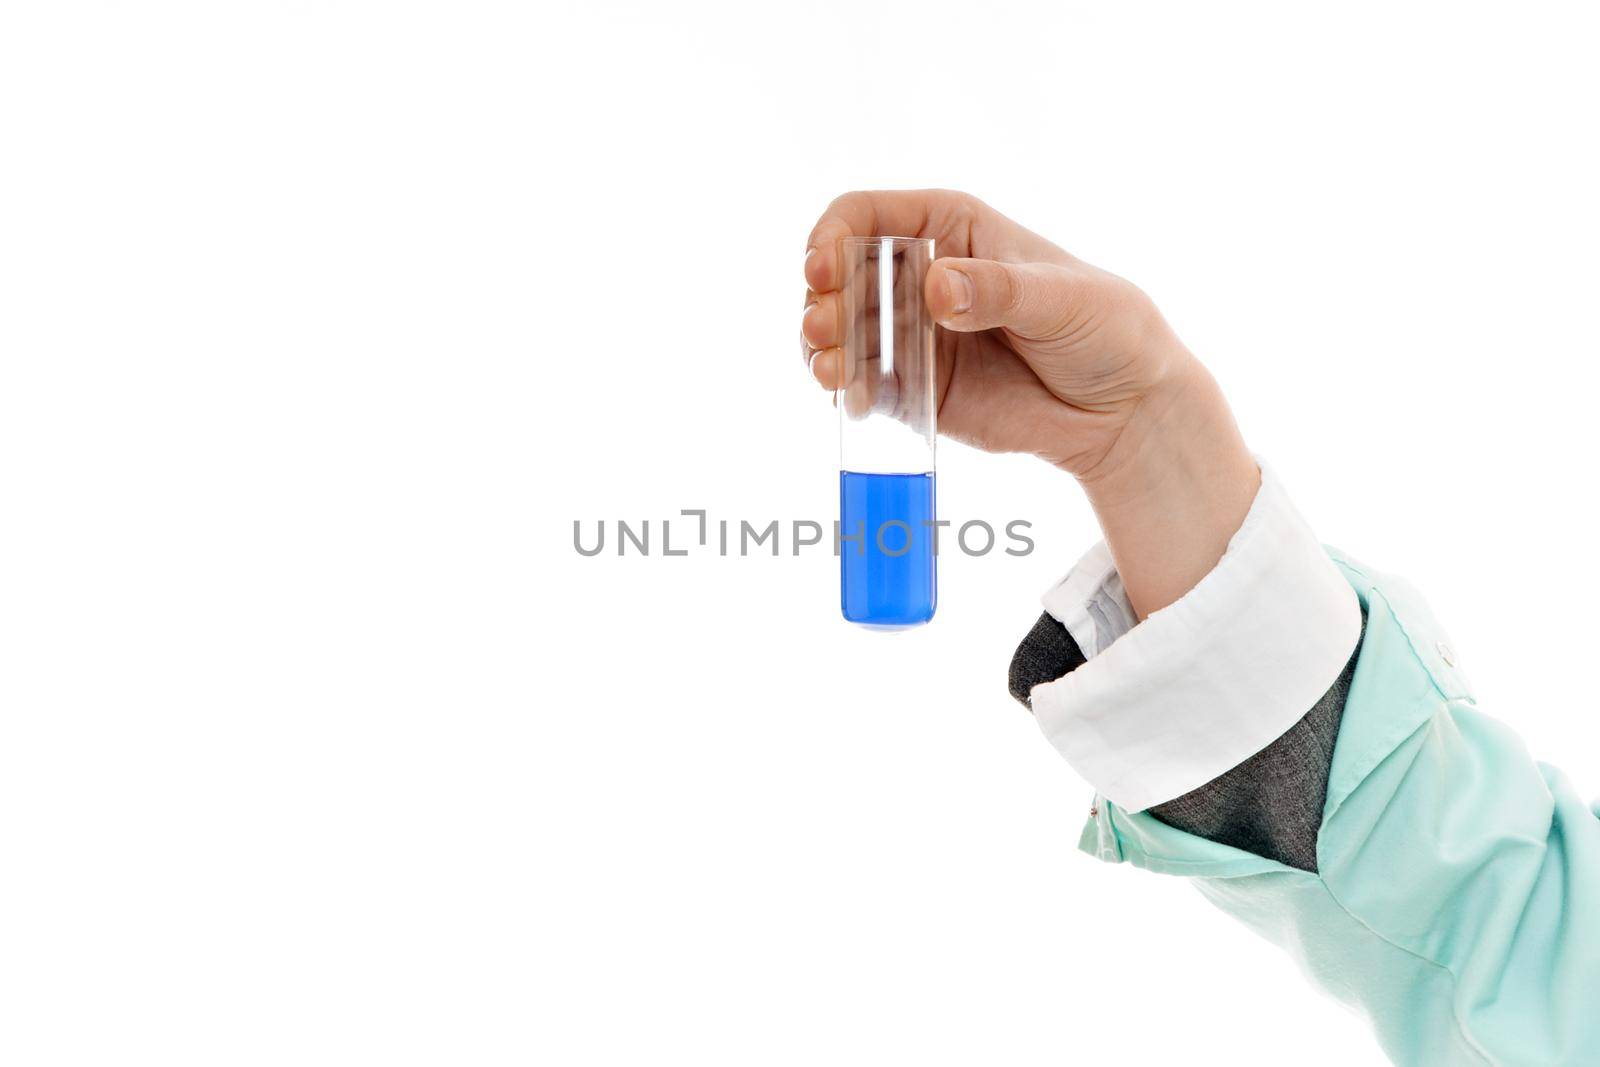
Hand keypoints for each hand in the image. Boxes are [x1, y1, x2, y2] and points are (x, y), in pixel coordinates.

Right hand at [801, 190, 1259, 616]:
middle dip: (822, 299)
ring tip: (831, 373)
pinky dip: (847, 391)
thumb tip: (937, 290)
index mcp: (949, 227)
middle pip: (841, 276)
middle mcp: (919, 275)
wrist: (1123, 409)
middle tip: (825, 329)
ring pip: (841, 332)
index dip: (832, 235)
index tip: (821, 266)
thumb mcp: (1060, 299)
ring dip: (824, 348)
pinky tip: (852, 402)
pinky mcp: (914, 387)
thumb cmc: (1105, 329)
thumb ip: (998, 291)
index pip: (866, 215)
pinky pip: (864, 384)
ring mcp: (912, 334)